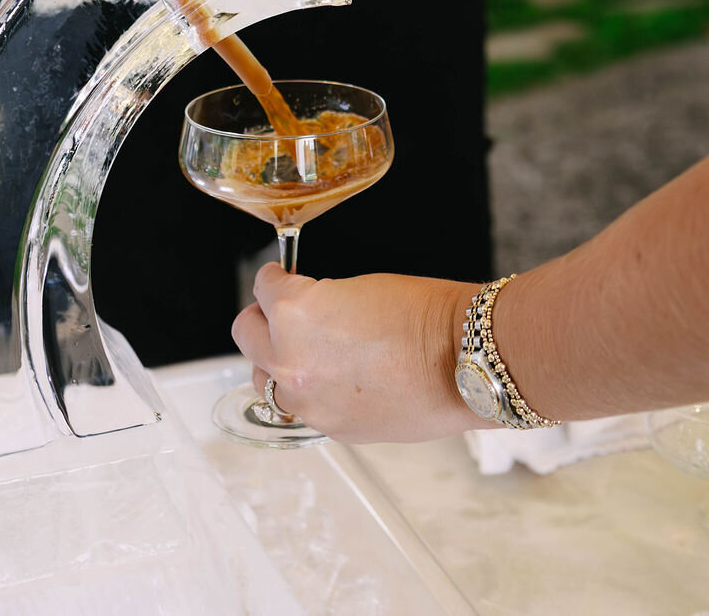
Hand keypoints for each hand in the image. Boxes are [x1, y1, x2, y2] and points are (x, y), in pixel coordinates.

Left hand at [232, 265, 484, 442]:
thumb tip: (301, 312)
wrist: (463, 361)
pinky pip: (300, 407)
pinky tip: (335, 376)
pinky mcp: (330, 429)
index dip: (276, 279)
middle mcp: (289, 361)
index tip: (282, 279)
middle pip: (245, 335)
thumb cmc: (423, 314)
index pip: (262, 288)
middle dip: (262, 318)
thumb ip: (315, 303)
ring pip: (263, 379)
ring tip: (308, 350)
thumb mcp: (356, 288)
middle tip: (283, 312)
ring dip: (277, 360)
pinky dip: (308, 391)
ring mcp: (308, 402)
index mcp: (295, 314)